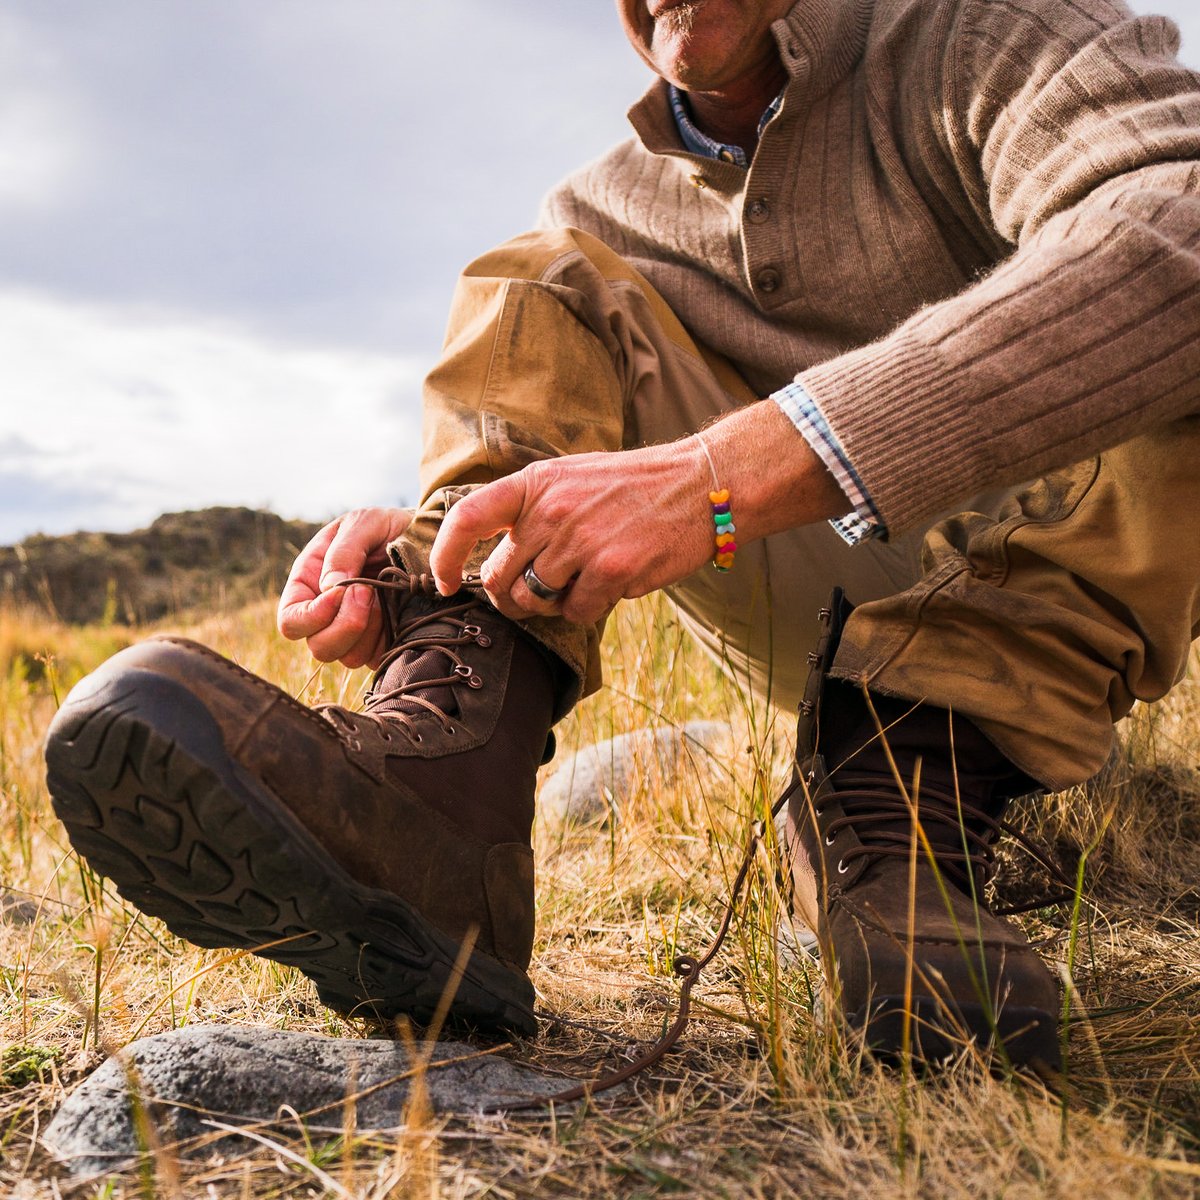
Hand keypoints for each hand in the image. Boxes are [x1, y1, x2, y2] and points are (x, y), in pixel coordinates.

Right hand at [276, 507, 412, 667]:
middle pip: (318, 647)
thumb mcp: (364, 523)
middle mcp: (327, 613)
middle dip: (345, 625)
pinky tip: (397, 611)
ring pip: (348, 658)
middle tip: (369, 592)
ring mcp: (355, 632)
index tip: (341, 593)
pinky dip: (387, 640)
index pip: (291, 621)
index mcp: (310, 583)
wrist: (431, 538)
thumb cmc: (390, 526)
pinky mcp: (381, 643)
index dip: (311, 617)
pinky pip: (377, 659)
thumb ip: (344, 551)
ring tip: (384, 597)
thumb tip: (330, 588)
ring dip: (369, 631)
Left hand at [429, 444, 712, 624]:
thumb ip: (531, 509)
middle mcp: (550, 510)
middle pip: (499, 577)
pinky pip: (576, 613)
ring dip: (552, 603)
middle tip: (541, 590)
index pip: (468, 517)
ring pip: (534, 601)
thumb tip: (493, 561)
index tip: (443, 582)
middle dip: (512, 594)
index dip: (444, 555)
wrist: (701, 485)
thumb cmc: (633, 486)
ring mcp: (580, 541)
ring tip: (582, 580)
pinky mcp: (610, 570)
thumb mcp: (572, 477)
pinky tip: (611, 583)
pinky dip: (588, 608)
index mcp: (535, 483)